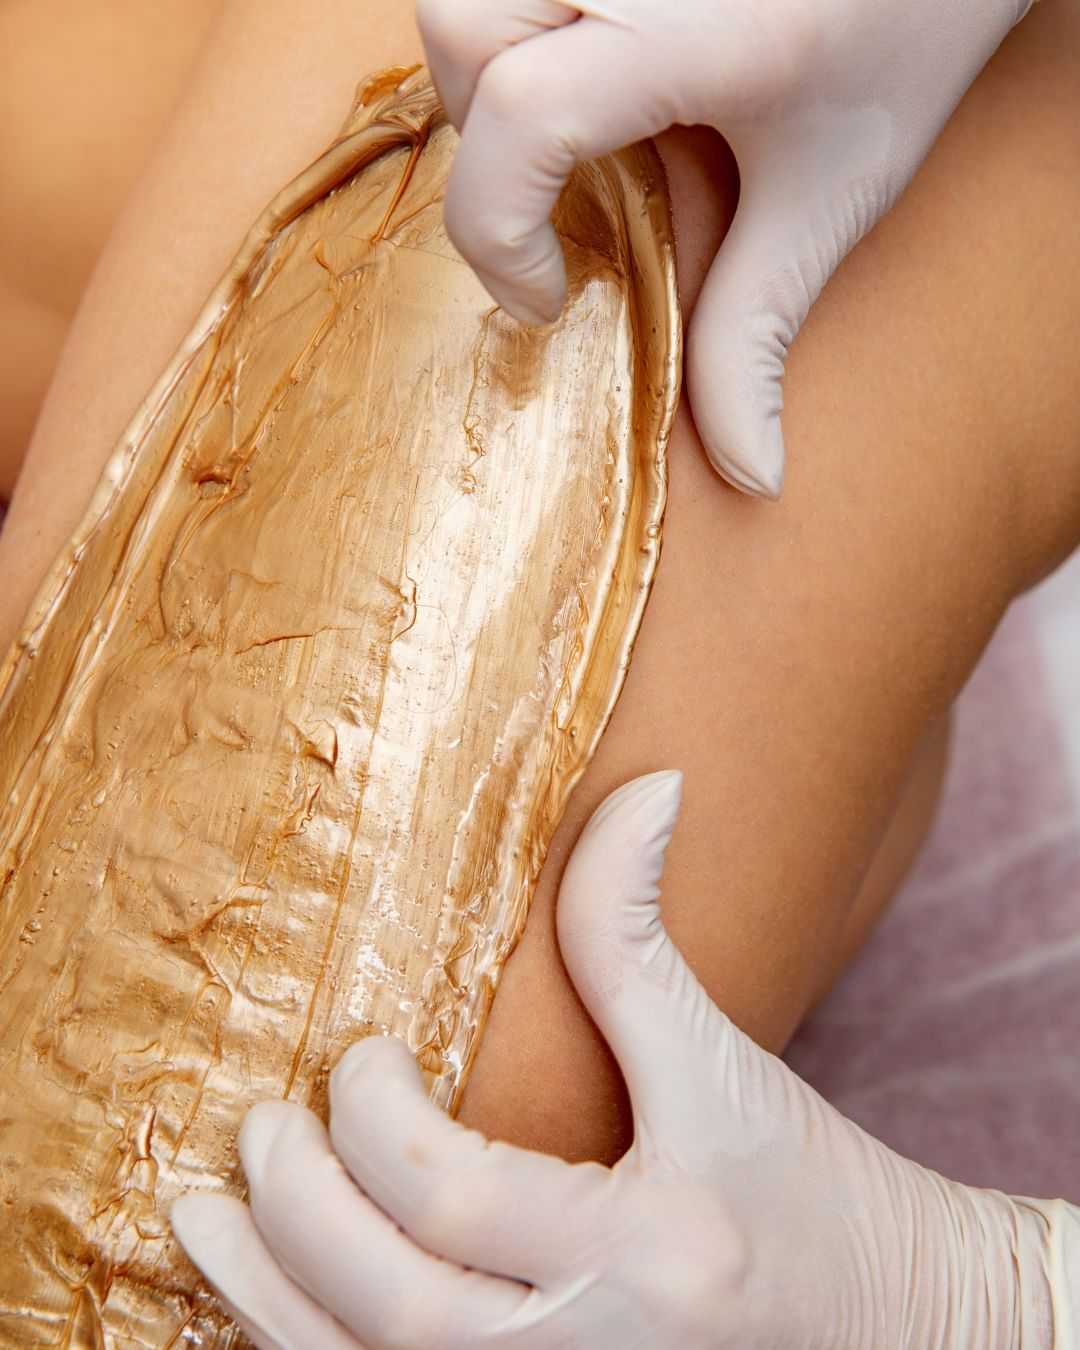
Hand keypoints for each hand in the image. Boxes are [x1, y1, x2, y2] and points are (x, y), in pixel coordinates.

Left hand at [173, 770, 1075, 1348]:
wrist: (900, 1330)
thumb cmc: (812, 1186)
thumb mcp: (725, 1058)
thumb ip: (644, 935)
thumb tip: (647, 786)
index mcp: (644, 1252)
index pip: (449, 1198)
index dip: (373, 1118)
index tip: (366, 1053)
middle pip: (391, 1310)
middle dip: (297, 1213)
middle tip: (259, 1129)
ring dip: (268, 1305)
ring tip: (207, 1224)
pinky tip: (278, 1305)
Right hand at [415, 0, 1035, 497]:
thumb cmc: (902, 47)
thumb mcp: (827, 201)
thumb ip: (758, 338)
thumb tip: (751, 474)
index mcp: (692, 26)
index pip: (524, 112)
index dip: (500, 228)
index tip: (550, 298)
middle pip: (461, 29)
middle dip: (477, 143)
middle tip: (547, 210)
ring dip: (481, 78)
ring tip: (555, 140)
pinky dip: (512, 32)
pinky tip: (574, 74)